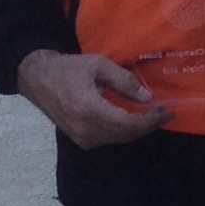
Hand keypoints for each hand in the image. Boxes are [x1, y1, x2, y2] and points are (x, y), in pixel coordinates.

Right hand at [16, 49, 171, 148]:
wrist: (38, 80)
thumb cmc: (68, 68)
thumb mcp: (98, 65)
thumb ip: (124, 81)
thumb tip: (147, 98)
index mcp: (88, 110)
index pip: (128, 123)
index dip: (150, 119)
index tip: (167, 110)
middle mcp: (85, 130)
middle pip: (127, 134)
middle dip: (149, 125)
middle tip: (166, 113)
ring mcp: (82, 138)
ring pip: (120, 138)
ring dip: (138, 129)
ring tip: (154, 116)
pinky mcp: (81, 140)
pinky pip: (110, 138)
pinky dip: (125, 131)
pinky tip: (134, 120)